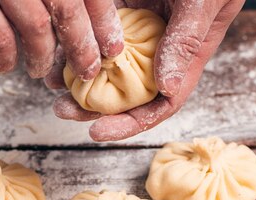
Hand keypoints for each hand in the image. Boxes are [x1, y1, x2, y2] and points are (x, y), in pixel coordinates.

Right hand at [0, 0, 123, 78]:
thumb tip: (81, 32)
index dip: (105, 20)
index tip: (113, 48)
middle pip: (69, 7)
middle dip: (83, 47)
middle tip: (87, 72)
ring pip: (37, 26)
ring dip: (43, 58)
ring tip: (39, 71)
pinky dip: (5, 60)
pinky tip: (4, 65)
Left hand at [46, 0, 245, 140]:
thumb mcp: (205, 2)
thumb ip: (187, 41)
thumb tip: (166, 88)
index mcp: (184, 55)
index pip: (159, 103)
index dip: (129, 123)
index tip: (97, 131)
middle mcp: (158, 47)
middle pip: (125, 90)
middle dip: (93, 106)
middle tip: (63, 109)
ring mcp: (137, 27)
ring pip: (104, 62)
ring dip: (77, 75)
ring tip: (50, 83)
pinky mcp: (120, 4)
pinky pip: (94, 28)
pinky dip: (75, 40)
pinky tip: (54, 47)